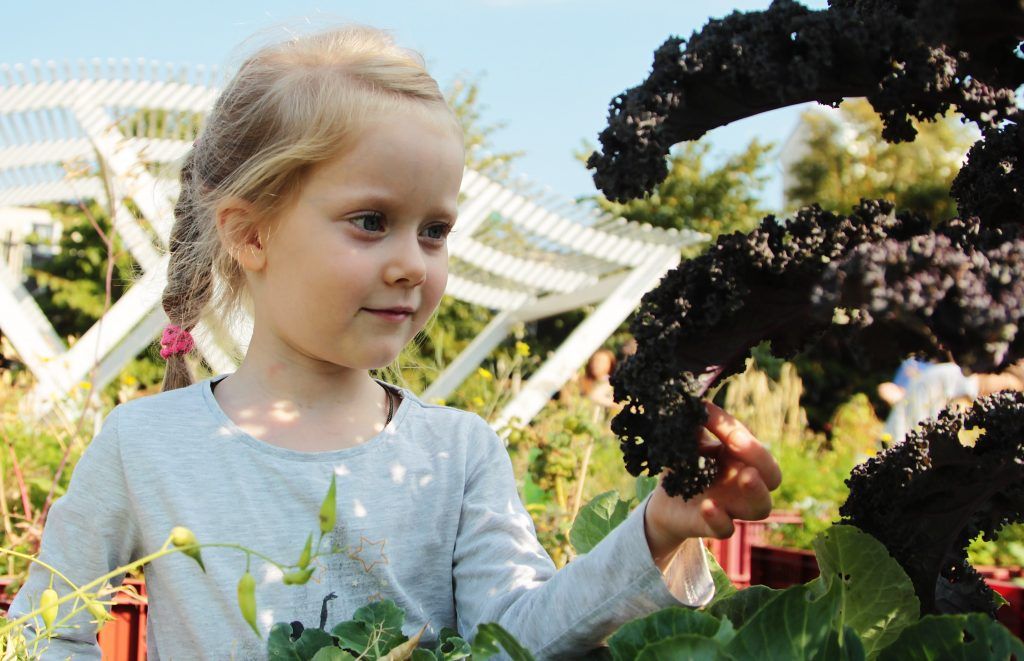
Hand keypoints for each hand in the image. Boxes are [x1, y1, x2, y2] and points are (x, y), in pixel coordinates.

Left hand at [643, 402, 781, 568]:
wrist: (664, 500)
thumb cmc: (683, 465)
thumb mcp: (686, 441)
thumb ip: (693, 423)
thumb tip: (695, 400)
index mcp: (741, 460)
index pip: (754, 447)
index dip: (739, 431)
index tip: (709, 414)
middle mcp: (744, 484)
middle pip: (772, 477)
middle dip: (762, 460)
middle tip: (740, 444)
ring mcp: (733, 507)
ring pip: (761, 507)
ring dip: (756, 491)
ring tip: (745, 477)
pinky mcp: (713, 526)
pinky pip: (726, 529)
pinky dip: (719, 519)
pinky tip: (707, 505)